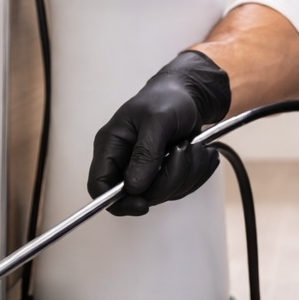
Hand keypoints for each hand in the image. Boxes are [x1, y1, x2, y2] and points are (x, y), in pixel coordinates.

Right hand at [88, 50, 231, 216]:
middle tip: (183, 149)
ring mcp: (145, 170)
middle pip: (137, 195)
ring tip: (193, 145)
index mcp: (111, 145)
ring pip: (163, 194)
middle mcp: (124, 161)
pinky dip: (196, 172)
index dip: (116, 201)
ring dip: (187, 172)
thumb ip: (145, 152)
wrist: (191, 95)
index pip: (99, 186)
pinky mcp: (165, 173)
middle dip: (168, 178)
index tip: (143, 204)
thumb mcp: (158, 119)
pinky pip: (180, 188)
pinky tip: (200, 151)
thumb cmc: (169, 99)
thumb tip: (134, 187)